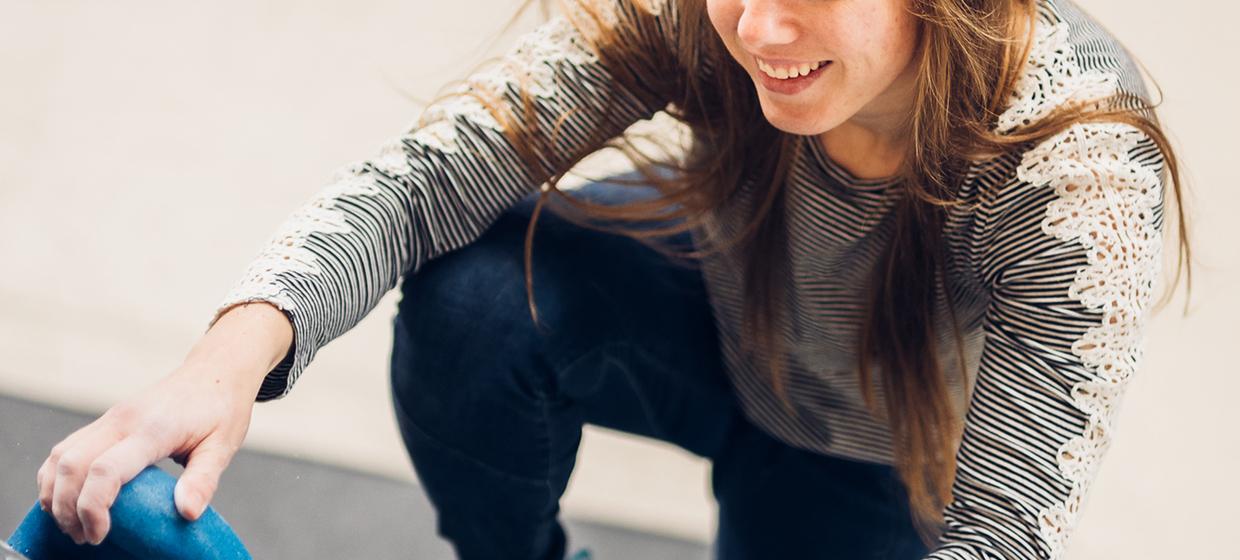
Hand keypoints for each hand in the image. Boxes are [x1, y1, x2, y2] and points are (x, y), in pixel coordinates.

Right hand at [34, 361, 257, 545]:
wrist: (215, 371)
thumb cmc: (222, 410)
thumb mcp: (223, 446)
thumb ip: (203, 480)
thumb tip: (187, 513)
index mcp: (153, 430)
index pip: (106, 470)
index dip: (92, 508)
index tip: (99, 534)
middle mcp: (123, 421)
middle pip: (72, 464)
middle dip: (67, 507)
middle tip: (83, 537)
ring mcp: (111, 417)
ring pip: (61, 455)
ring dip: (56, 493)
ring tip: (72, 524)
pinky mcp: (108, 420)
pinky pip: (67, 447)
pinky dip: (57, 475)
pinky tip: (66, 498)